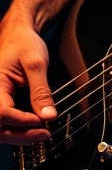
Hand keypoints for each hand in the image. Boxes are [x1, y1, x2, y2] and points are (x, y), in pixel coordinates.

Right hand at [0, 11, 55, 144]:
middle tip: (45, 134)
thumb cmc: (23, 43)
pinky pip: (4, 122)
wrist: (19, 34)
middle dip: (21, 135)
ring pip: (0, 128)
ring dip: (20, 135)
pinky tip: (33, 128)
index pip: (3, 113)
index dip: (23, 121)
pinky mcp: (1, 102)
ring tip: (41, 133)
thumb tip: (48, 115)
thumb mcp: (36, 63)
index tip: (43, 120)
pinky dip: (18, 128)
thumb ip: (41, 90)